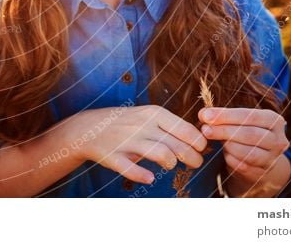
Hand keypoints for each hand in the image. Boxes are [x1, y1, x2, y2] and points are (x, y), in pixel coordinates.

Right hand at [70, 105, 207, 183]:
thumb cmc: (126, 123)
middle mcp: (143, 126)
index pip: (186, 130)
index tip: (200, 149)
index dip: (199, 143)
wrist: (89, 127)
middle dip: (192, 158)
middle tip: (195, 163)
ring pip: (161, 154)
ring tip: (172, 165)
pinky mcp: (115, 156)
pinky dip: (142, 175)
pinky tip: (149, 178)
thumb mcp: (148, 116)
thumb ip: (171, 126)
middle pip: (178, 145)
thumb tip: (199, 139)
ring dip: (171, 163)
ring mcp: (128, 141)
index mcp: (154, 113)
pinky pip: (131, 169)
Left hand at [198, 107, 289, 184]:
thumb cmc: (244, 132)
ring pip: (248, 153)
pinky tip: (224, 153)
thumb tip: (203, 114)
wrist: (257, 159)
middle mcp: (278, 140)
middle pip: (250, 135)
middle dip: (224, 131)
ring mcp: (272, 159)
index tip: (205, 115)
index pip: (250, 116)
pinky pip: (243, 167)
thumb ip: (223, 117)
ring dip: (228, 146)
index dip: (226, 115)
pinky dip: (231, 159)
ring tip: (215, 140)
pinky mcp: (263, 173)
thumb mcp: (239, 121)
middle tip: (205, 129)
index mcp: (274, 120)